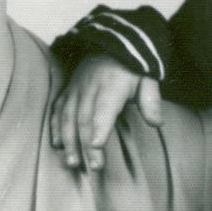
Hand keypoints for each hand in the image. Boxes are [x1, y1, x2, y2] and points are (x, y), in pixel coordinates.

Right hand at [50, 55, 160, 171]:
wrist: (108, 43)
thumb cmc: (130, 68)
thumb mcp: (147, 78)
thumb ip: (151, 100)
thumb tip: (157, 123)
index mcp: (111, 85)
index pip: (104, 108)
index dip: (100, 127)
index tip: (97, 146)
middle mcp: (90, 87)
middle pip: (85, 119)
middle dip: (86, 144)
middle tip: (94, 167)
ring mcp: (76, 89)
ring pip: (68, 117)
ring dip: (68, 141)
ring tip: (72, 162)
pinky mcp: (67, 91)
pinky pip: (57, 110)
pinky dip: (55, 128)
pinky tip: (56, 145)